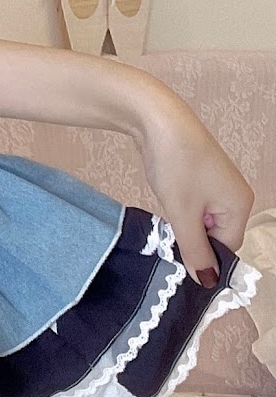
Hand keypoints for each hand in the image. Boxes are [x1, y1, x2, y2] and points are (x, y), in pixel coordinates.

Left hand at [135, 88, 254, 287]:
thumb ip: (194, 249)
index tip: (175, 259)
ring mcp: (218, 183)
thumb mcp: (182, 213)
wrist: (156, 117)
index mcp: (240, 205)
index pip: (226, 249)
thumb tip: (206, 280)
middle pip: (215, 235)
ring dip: (182, 222)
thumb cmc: (175, 163)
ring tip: (164, 215)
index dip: (201, 257)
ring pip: (201, 219)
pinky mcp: (200, 174)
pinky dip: (179, 207)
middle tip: (166, 236)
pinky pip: (194, 203)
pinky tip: (164, 200)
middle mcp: (235, 195)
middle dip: (191, 238)